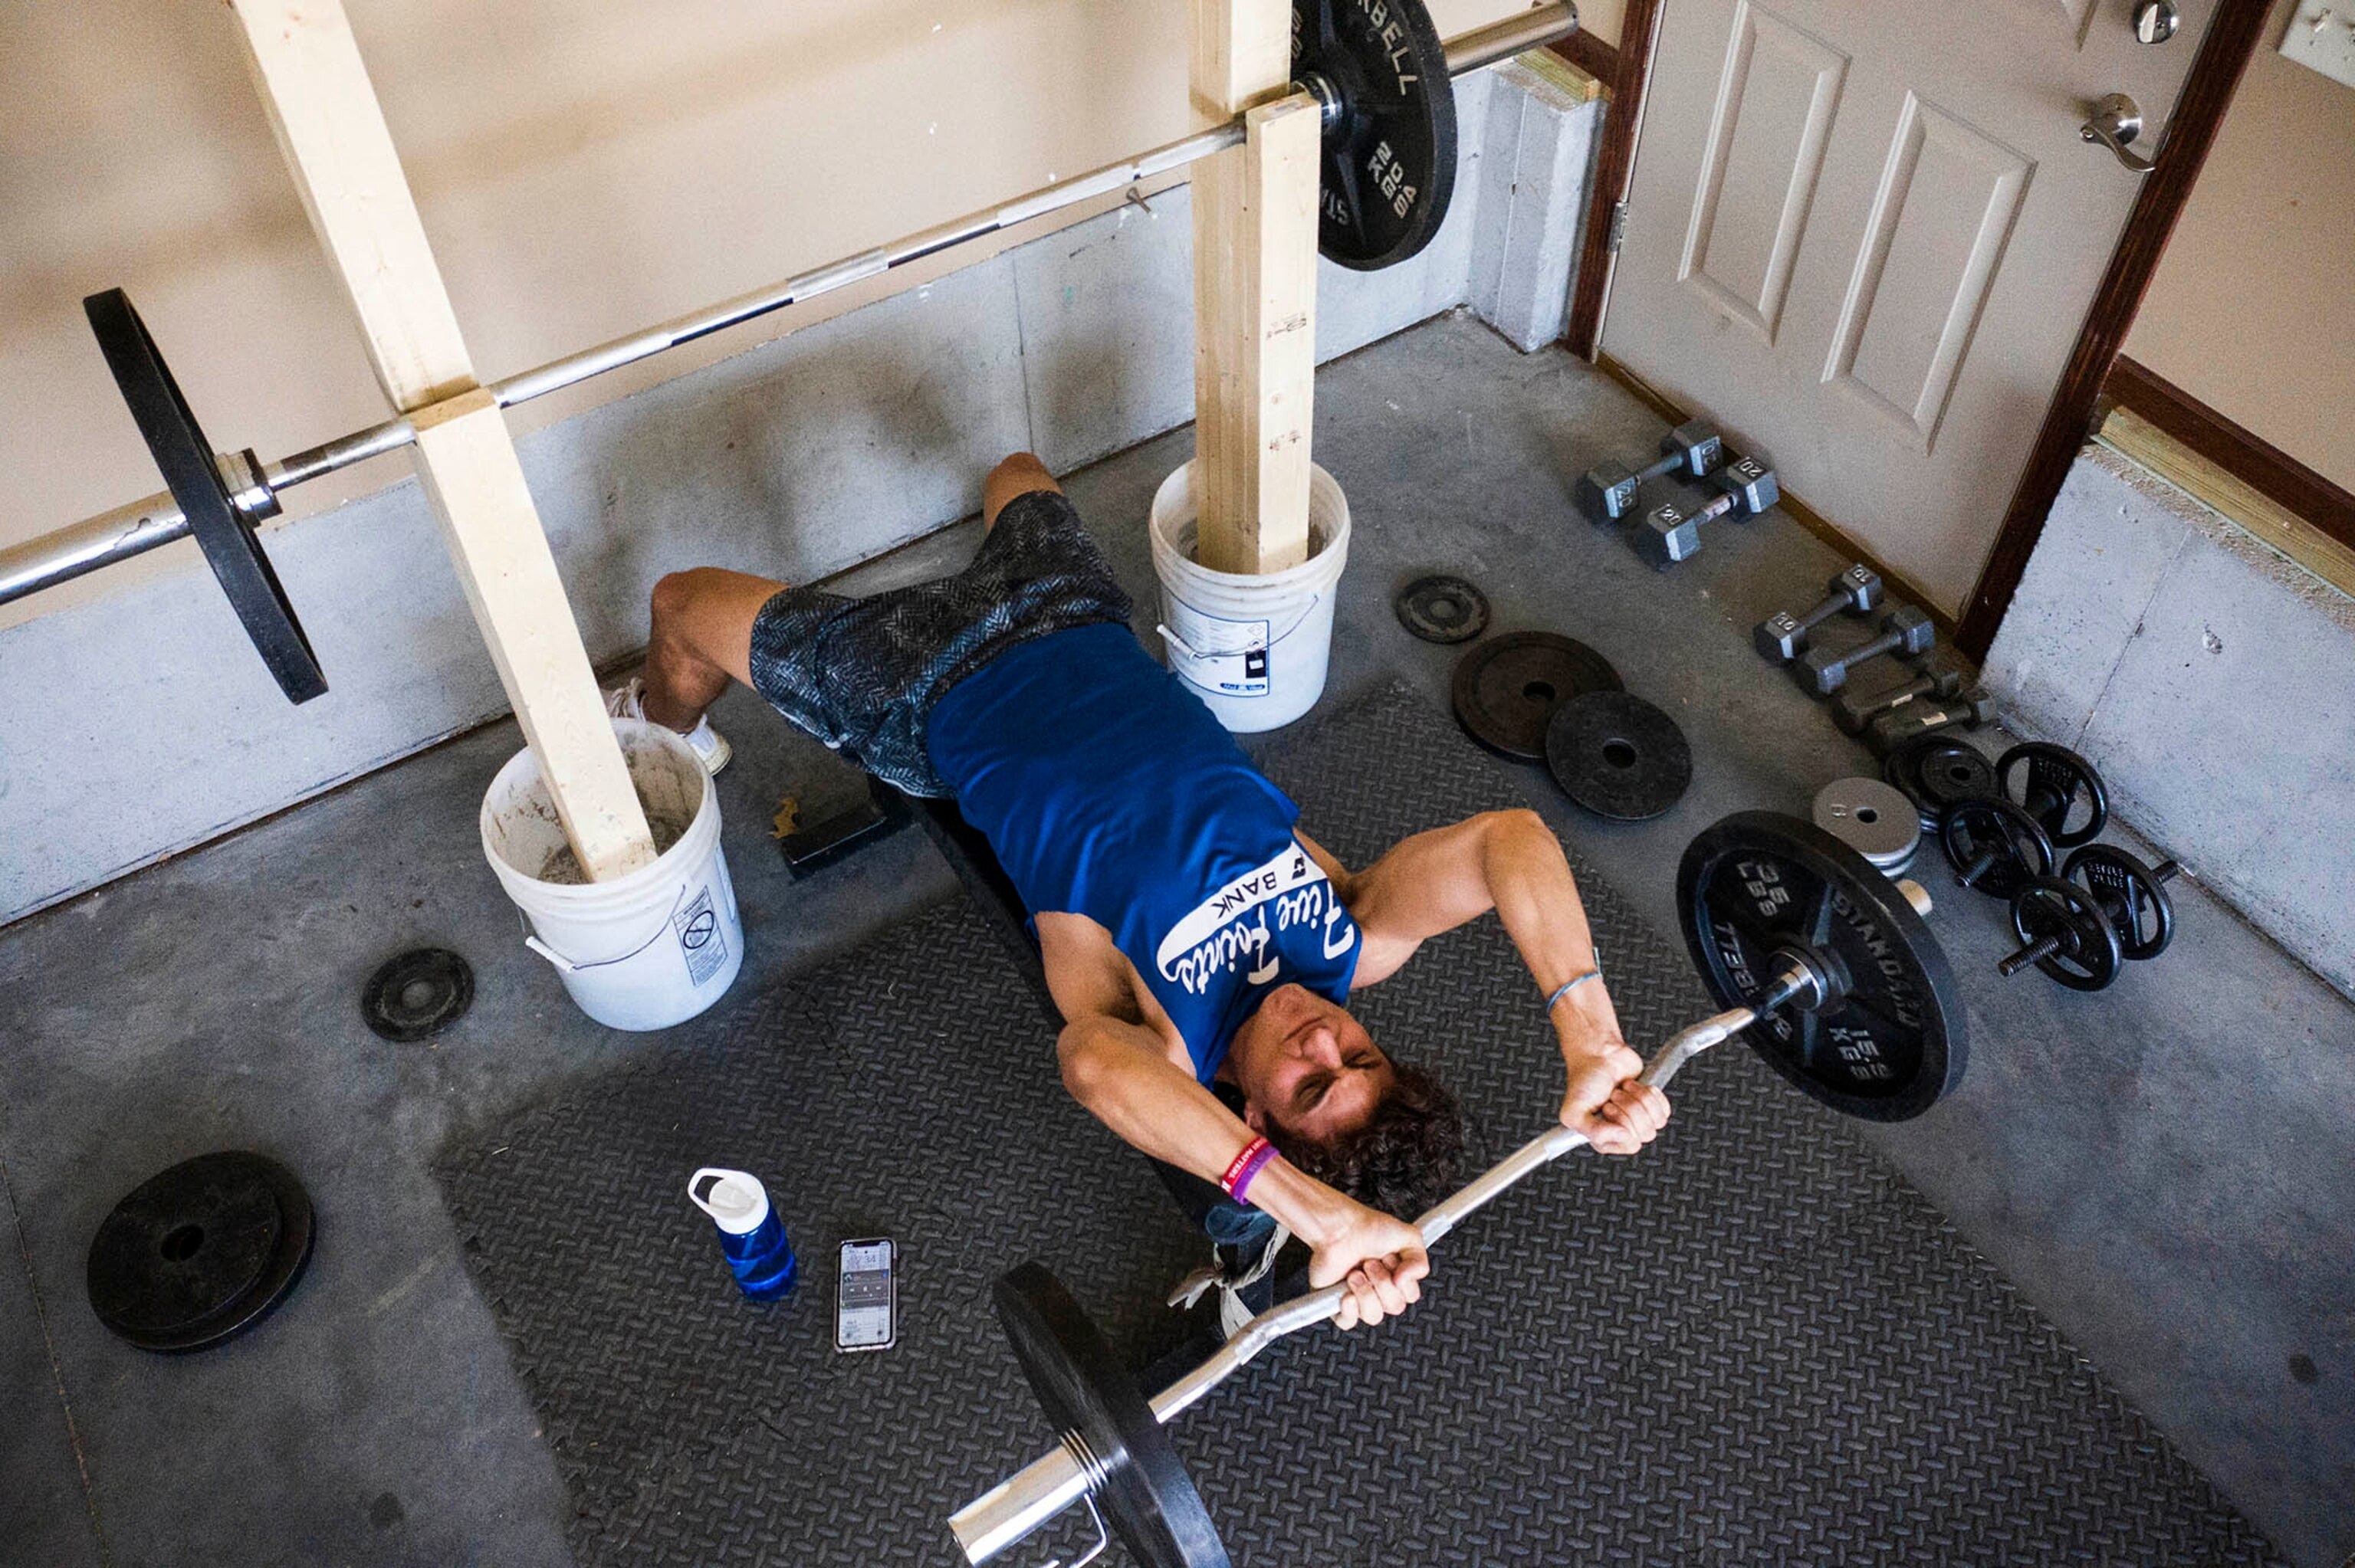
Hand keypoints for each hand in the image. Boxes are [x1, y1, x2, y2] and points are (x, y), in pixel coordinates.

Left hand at [1305, 1202, 1429, 1330]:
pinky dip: (1348, 1310)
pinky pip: (1347, 1322)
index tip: (1391, 1260)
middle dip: (1382, 1283)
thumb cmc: (1367, 1227)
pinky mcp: (1337, 1303)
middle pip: (1394, 1307)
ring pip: (1373, 1317)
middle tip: (1370, 1264)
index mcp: (1397, 1277)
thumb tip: (1406, 1282)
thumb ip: (1420, 1262)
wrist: (1337, 1227)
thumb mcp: (1409, 1236)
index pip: (1410, 1296)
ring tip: (1355, 1274)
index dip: (1403, 1282)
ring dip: (1365, 1292)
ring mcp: (1359, 1297)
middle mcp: (1379, 1290)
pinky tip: (1346, 1293)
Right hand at [1559, 1038, 1669, 1155]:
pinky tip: (1635, 1087)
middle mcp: (1621, 1132)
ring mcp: (1638, 1119)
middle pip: (1645, 1133)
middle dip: (1630, 1107)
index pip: (1630, 1145)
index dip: (1623, 1124)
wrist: (1599, 1054)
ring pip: (1657, 1122)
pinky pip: (1665, 1111)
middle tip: (1614, 1096)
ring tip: (1623, 1090)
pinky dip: (1651, 1094)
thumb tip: (1624, 1136)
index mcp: (1603, 1139)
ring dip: (1640, 1099)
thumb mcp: (1574, 1111)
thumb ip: (1594, 1132)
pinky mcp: (1651, 1105)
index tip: (1607, 1108)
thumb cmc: (1585, 1079)